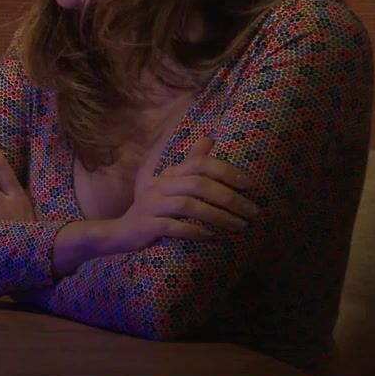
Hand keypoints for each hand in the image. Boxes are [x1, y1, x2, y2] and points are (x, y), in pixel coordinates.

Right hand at [108, 136, 259, 253]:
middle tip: (252, 211)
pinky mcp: (147, 225)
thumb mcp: (171, 183)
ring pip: (188, 205)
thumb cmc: (155, 208)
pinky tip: (213, 238)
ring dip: (218, 216)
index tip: (250, 185)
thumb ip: (191, 163)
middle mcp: (159, 185)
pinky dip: (195, 231)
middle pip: (198, 185)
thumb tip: (210, 137)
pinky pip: (174, 227)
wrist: (122, 232)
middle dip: (229, 198)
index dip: (227, 171)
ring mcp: (152, 205)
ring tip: (240, 226)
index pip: (200, 164)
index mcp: (169, 174)